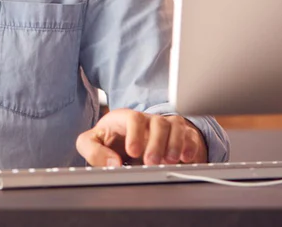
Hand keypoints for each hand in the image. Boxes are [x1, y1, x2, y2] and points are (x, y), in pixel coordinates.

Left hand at [76, 109, 206, 166]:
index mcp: (126, 118)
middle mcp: (148, 121)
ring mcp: (165, 127)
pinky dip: (190, 147)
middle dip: (156, 143)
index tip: (132, 152)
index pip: (133, 118)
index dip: (135, 134)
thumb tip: (112, 164)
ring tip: (169, 161)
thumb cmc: (109, 140)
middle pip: (158, 122)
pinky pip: (190, 136)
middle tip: (151, 161)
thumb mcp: (91, 142)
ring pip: (176, 127)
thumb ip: (93, 151)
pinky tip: (186, 159)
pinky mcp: (180, 137)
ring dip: (175, 144)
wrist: (126, 141)